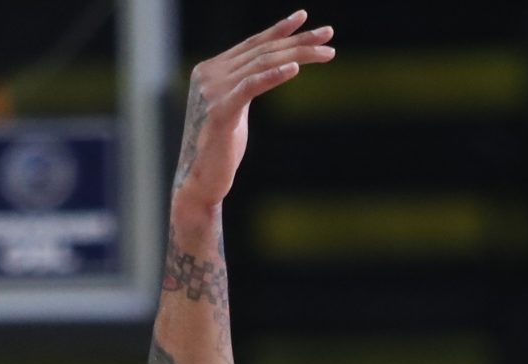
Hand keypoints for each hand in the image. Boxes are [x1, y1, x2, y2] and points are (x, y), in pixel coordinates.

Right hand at [170, 12, 335, 211]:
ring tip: (325, 53)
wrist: (200, 180)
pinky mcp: (220, 112)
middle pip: (262, 50)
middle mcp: (209, 74)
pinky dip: (274, 76)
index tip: (305, 18)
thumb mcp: (235, 108)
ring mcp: (212, 91)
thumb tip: (273, 69)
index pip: (252, 43)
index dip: (279, 30)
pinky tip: (294, 69)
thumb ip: (246, 84)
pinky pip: (251, 86)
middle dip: (298, 40)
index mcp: (211, 69)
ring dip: (298, 56)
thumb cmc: (220, 148)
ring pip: (262, 64)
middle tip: (328, 33)